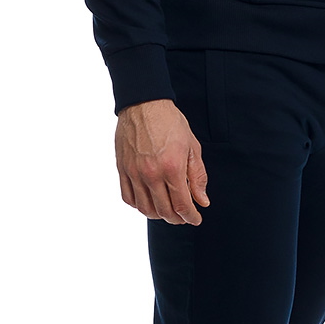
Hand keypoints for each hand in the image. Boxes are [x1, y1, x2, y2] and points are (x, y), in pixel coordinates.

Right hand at [115, 99, 210, 224]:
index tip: (195, 219)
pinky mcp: (122, 169)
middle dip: (177, 219)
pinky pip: (128, 197)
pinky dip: (139, 205)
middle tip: (184, 216)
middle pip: (164, 211)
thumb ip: (198, 176)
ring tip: (167, 211)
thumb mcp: (192, 147)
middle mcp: (151, 174)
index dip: (191, 217)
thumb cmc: (170, 122)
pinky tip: (148, 201)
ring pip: (145, 209)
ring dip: (158, 215)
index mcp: (172, 168)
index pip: (182, 205)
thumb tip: (202, 201)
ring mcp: (134, 173)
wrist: (144, 104)